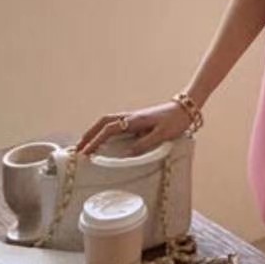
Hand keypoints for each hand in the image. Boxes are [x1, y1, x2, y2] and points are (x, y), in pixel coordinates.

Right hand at [76, 101, 192, 156]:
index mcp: (134, 120)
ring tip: (86, 145)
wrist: (186, 107)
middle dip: (89, 135)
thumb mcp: (162, 134)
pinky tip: (104, 140)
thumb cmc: (176, 120)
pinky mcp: (137, 120)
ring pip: (108, 122)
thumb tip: (126, 156)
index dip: (96, 141)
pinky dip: (105, 131)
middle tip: (78, 149)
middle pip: (103, 122)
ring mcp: (133, 117)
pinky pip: (116, 124)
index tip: (86, 153)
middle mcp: (131, 117)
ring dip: (95, 132)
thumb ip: (144, 145)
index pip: (109, 130)